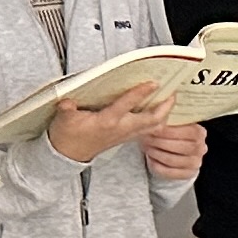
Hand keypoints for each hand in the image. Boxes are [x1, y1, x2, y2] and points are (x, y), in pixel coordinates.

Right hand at [46, 80, 174, 164]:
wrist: (67, 154)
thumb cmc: (67, 136)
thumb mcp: (64, 119)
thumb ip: (67, 108)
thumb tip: (69, 99)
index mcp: (107, 122)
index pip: (127, 105)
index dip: (140, 93)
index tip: (153, 82)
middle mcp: (120, 129)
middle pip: (151, 120)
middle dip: (165, 106)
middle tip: (173, 92)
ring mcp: (125, 135)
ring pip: (153, 127)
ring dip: (165, 114)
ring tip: (170, 100)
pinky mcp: (126, 137)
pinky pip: (148, 130)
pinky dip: (158, 121)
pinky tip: (160, 112)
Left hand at [138, 121, 209, 180]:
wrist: (173, 153)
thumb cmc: (170, 135)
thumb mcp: (172, 124)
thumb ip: (168, 118)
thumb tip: (159, 106)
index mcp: (199, 132)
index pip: (186, 131)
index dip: (167, 130)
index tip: (151, 127)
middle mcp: (201, 148)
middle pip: (179, 147)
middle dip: (159, 142)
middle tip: (145, 137)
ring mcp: (195, 163)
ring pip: (172, 160)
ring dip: (155, 153)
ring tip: (146, 146)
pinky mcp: (187, 174)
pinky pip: (168, 172)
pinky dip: (156, 165)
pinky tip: (150, 159)